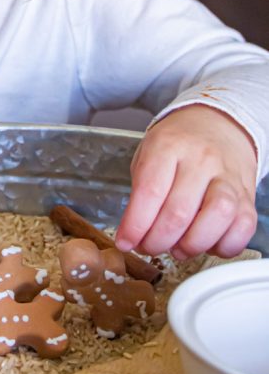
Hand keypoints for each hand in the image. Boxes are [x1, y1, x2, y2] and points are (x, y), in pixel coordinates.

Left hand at [114, 104, 257, 258]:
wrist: (219, 124)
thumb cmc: (177, 144)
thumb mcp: (148, 153)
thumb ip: (141, 191)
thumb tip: (134, 234)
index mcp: (169, 145)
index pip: (150, 191)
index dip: (135, 225)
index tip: (125, 241)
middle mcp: (201, 159)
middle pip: (179, 211)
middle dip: (158, 241)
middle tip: (149, 247)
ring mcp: (228, 177)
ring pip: (217, 216)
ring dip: (192, 244)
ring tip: (177, 249)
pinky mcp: (247, 194)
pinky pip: (243, 227)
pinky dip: (225, 246)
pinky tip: (207, 244)